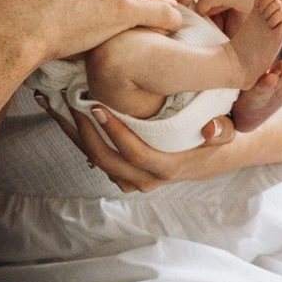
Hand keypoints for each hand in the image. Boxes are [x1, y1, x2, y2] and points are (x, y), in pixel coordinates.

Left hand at [67, 100, 270, 191]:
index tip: (98, 105)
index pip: (134, 153)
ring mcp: (132, 179)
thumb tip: (212, 129)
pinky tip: (60, 114)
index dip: (114, 131)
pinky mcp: (123, 172)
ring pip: (95, 161)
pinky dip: (76, 137)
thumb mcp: (228, 132)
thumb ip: (223, 130)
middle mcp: (146, 179)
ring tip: (53, 105)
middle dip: (84, 132)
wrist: (213, 156)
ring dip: (72, 134)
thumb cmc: (218, 138)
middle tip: (70, 102)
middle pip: (106, 160)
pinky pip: (95, 158)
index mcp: (168, 168)